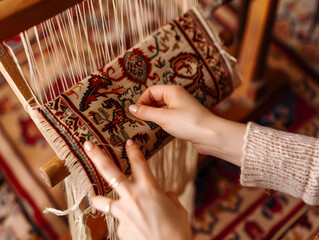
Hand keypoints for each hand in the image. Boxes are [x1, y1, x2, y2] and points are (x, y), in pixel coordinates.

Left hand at [84, 139, 192, 239]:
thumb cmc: (177, 230)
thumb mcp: (176, 208)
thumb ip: (166, 197)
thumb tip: (162, 196)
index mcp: (149, 188)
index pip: (139, 162)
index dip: (133, 150)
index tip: (128, 141)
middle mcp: (132, 197)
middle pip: (110, 172)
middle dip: (98, 156)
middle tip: (87, 145)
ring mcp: (123, 213)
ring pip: (102, 201)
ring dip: (98, 198)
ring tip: (95, 197)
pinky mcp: (120, 229)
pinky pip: (120, 222)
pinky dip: (126, 222)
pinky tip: (137, 229)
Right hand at [129, 85, 245, 165]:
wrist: (211, 136)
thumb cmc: (189, 123)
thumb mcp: (164, 117)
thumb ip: (146, 112)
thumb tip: (130, 108)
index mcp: (172, 91)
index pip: (150, 91)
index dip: (141, 101)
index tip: (135, 113)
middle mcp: (177, 97)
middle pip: (155, 99)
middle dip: (146, 108)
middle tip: (137, 120)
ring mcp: (181, 108)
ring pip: (161, 108)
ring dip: (153, 115)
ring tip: (145, 125)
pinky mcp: (184, 118)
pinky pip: (168, 116)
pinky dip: (160, 121)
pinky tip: (157, 129)